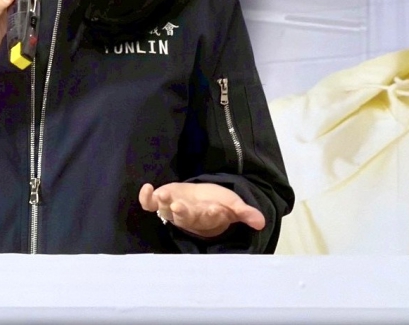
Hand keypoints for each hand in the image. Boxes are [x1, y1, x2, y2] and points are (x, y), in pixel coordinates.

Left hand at [139, 182, 265, 238]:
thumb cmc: (215, 203)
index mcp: (207, 217)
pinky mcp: (161, 201)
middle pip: (186, 217)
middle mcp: (189, 216)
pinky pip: (150, 204)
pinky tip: (147, 187)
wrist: (198, 202)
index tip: (217, 208)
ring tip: (163, 195)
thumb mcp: (233, 205)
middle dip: (183, 212)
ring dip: (164, 203)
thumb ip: (245, 213)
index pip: (211, 218)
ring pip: (167, 211)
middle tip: (180, 207)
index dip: (214, 214)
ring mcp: (173, 209)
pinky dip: (146, 198)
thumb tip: (262, 222)